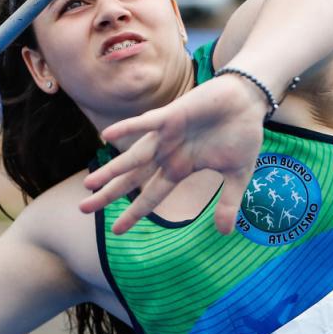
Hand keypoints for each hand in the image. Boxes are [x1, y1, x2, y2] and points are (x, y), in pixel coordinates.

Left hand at [80, 74, 267, 234]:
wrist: (249, 100)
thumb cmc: (242, 134)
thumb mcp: (238, 175)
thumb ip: (228, 202)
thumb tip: (225, 233)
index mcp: (180, 168)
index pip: (152, 195)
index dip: (134, 212)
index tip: (116, 230)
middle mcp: (168, 153)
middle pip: (132, 178)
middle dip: (109, 193)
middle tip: (83, 209)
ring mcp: (167, 135)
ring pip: (134, 156)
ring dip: (112, 169)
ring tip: (89, 184)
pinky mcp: (172, 115)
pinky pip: (147, 123)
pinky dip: (128, 128)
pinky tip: (107, 136)